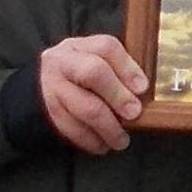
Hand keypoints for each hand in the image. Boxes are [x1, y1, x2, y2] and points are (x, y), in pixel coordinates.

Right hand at [35, 32, 147, 154]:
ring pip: (83, 107)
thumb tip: (141, 91)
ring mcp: (53, 86)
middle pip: (92, 73)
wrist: (49, 85)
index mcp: (82, 46)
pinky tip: (102, 145)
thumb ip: (121, 73)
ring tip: (121, 140)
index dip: (127, 68)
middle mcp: (63, 61)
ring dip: (107, 127)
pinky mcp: (49, 111)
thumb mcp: (102, 64)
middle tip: (134, 114)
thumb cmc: (87, 75)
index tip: (142, 89)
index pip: (106, 48)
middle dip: (117, 96)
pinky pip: (71, 127)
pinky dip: (90, 140)